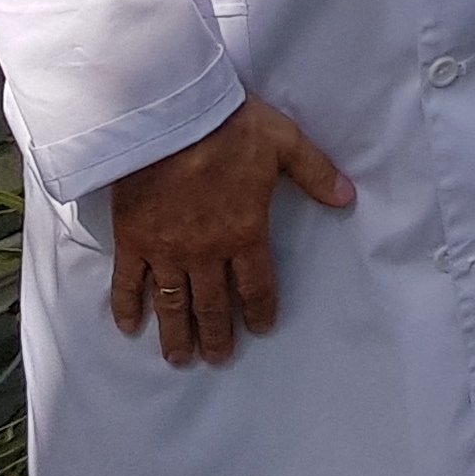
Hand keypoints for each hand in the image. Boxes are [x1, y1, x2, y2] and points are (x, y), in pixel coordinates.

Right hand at [106, 99, 353, 365]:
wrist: (169, 115)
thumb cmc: (230, 126)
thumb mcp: (284, 142)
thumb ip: (316, 172)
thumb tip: (348, 198)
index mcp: (245, 232)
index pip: (256, 285)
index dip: (259, 310)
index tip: (259, 329)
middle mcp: (205, 252)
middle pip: (212, 305)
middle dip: (217, 335)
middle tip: (218, 359)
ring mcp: (166, 250)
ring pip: (172, 304)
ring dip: (176, 335)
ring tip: (179, 359)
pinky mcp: (132, 240)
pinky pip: (128, 283)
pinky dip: (126, 307)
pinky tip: (129, 327)